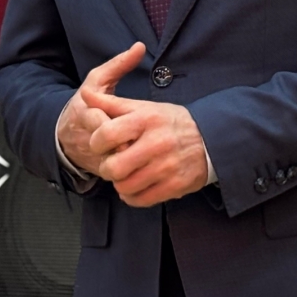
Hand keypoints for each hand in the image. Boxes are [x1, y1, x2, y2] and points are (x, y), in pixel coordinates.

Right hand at [56, 42, 146, 175]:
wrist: (64, 133)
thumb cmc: (86, 102)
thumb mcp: (98, 80)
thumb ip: (118, 64)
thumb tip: (140, 46)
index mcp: (85, 113)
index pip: (101, 122)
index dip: (118, 127)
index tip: (133, 127)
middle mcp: (86, 137)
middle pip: (107, 146)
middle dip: (125, 146)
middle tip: (141, 142)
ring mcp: (91, 156)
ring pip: (111, 164)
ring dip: (128, 161)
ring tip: (145, 155)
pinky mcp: (97, 170)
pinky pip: (114, 175)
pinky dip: (127, 170)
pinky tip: (142, 165)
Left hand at [81, 86, 209, 206]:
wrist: (212, 139)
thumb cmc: (171, 122)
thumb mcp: (145, 108)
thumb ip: (112, 104)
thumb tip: (85, 96)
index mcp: (146, 119)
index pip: (106, 135)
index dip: (97, 143)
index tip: (102, 144)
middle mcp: (156, 143)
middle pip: (112, 167)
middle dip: (108, 167)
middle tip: (114, 163)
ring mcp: (166, 167)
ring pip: (124, 187)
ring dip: (120, 183)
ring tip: (128, 173)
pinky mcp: (174, 186)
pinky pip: (140, 200)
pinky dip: (133, 195)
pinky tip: (138, 184)